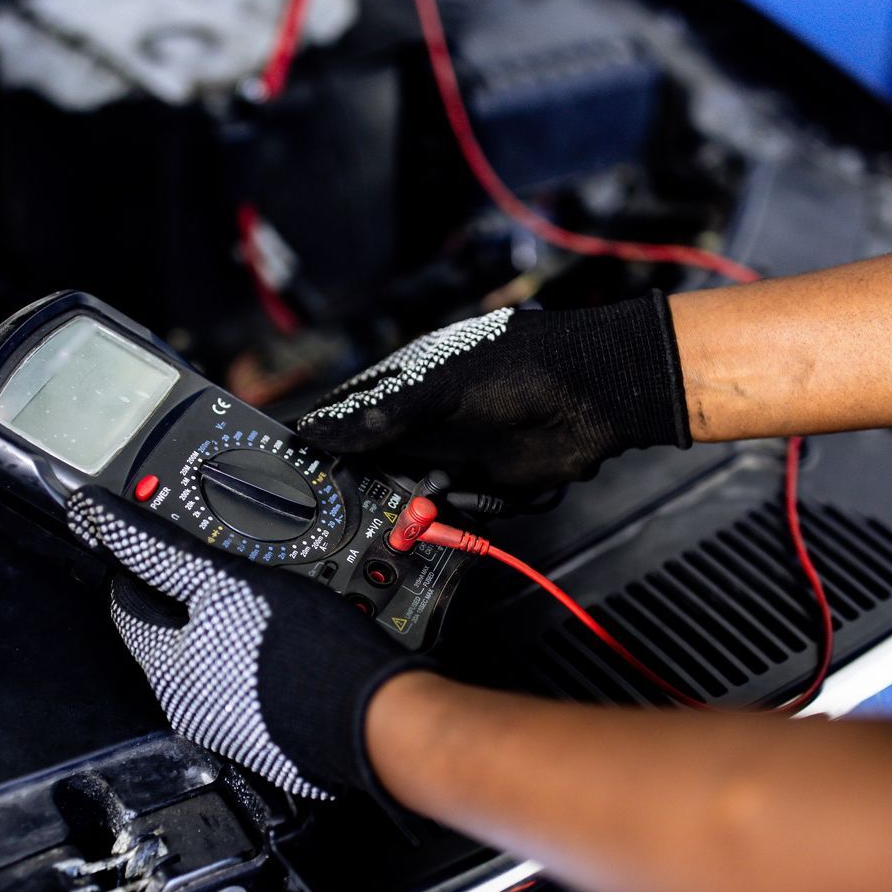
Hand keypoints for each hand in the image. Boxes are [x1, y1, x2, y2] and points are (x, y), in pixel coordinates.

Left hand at [67, 487, 420, 801]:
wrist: (374, 719)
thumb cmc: (304, 655)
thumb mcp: (226, 580)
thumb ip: (160, 552)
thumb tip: (104, 519)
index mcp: (165, 670)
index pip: (128, 606)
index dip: (138, 563)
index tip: (155, 542)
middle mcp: (188, 707)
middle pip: (171, 634)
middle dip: (188, 597)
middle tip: (220, 564)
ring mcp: (231, 727)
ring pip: (214, 659)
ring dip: (228, 627)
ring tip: (261, 600)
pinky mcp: (269, 737)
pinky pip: (250, 684)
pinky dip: (258, 657)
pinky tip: (286, 641)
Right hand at [295, 291, 689, 490]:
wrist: (595, 395)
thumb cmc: (521, 369)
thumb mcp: (439, 386)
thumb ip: (380, 414)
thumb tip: (319, 430)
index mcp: (408, 384)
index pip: (349, 416)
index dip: (323, 441)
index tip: (295, 469)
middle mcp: (425, 421)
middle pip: (374, 462)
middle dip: (360, 487)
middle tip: (337, 511)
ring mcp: (454, 453)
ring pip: (409, 491)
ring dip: (402, 508)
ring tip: (393, 520)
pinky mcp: (483, 485)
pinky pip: (449, 512)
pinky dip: (442, 520)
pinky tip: (433, 522)